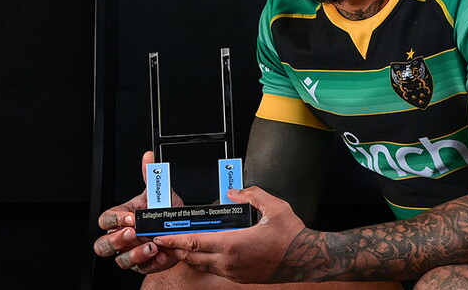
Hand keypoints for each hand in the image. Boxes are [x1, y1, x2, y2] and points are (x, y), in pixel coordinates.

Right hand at [93, 151, 183, 273]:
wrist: (181, 226)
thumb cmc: (164, 210)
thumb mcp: (159, 192)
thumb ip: (150, 176)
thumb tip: (148, 157)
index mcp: (121, 218)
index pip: (106, 220)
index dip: (115, 220)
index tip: (131, 218)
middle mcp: (122, 237)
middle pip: (103, 245)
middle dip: (116, 241)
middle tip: (132, 234)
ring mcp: (131, 252)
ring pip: (120, 260)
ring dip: (134, 255)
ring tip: (151, 246)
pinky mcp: (144, 264)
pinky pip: (142, 268)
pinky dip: (152, 263)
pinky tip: (162, 255)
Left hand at [154, 186, 308, 283]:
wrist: (306, 259)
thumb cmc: (291, 235)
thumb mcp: (274, 207)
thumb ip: (252, 195)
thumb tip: (234, 191)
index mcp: (233, 244)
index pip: (194, 242)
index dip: (174, 239)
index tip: (161, 236)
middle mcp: (230, 262)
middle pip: (192, 257)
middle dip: (175, 249)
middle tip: (164, 241)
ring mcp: (234, 272)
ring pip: (202, 266)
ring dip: (189, 256)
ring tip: (179, 246)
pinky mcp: (241, 278)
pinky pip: (215, 270)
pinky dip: (203, 262)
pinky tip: (204, 253)